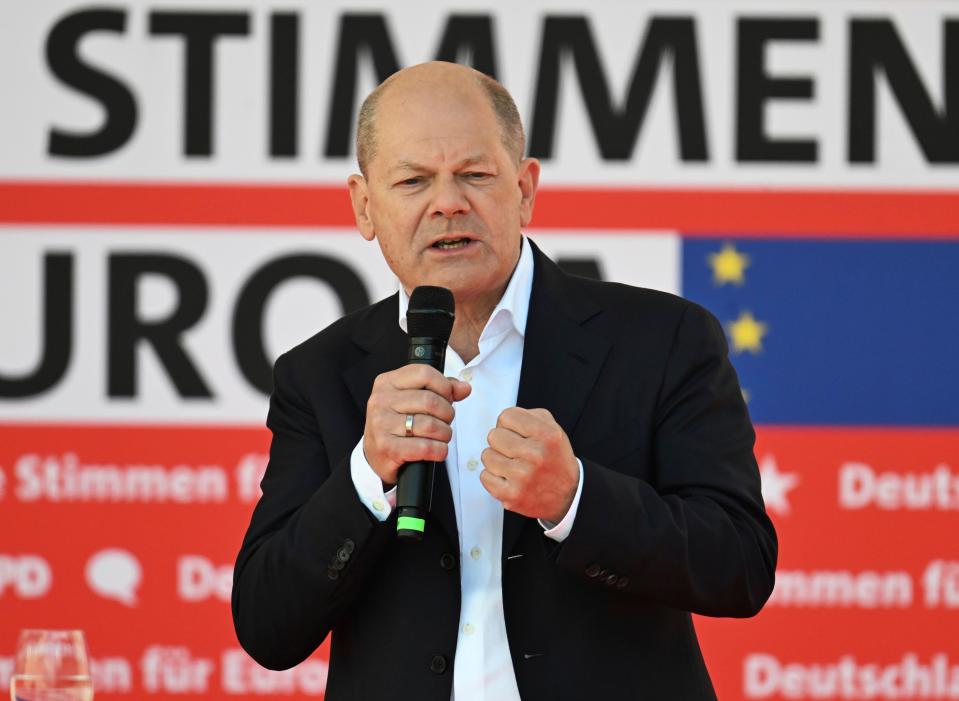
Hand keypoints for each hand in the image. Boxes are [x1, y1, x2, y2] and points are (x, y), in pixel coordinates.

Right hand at [364, 365, 471, 485]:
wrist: (375, 455)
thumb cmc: (398, 424)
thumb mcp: (414, 399)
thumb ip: (441, 390)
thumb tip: (464, 388)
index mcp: (387, 382)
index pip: (424, 373)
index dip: (444, 386)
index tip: (448, 398)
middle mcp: (381, 400)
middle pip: (430, 400)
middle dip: (447, 414)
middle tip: (446, 421)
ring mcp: (381, 424)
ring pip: (430, 425)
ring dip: (445, 434)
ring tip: (442, 436)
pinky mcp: (386, 447)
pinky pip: (424, 447)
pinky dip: (438, 450)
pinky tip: (437, 450)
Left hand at [480, 407, 578, 522]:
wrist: (568, 495)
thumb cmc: (554, 458)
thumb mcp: (553, 429)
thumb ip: (528, 415)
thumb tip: (503, 420)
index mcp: (547, 435)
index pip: (506, 416)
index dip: (509, 424)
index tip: (517, 433)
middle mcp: (536, 455)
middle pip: (493, 435)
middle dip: (502, 441)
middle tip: (515, 451)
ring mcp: (523, 477)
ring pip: (487, 455)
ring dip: (497, 459)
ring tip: (513, 465)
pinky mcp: (511, 495)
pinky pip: (484, 476)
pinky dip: (493, 477)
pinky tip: (508, 478)